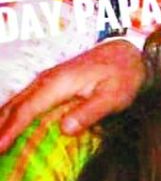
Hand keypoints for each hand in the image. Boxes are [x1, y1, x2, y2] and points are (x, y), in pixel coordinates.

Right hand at [0, 40, 144, 151]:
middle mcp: (47, 80)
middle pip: (14, 106)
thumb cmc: (123, 74)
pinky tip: (6, 126)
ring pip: (16, 102)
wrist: (127, 51)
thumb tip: (65, 130)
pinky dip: (11, 114)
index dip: (10, 130)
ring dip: (1, 121)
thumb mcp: (114, 96)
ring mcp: (46, 80)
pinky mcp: (50, 83)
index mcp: (59, 83)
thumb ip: (90, 112)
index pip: (27, 109)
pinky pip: (23, 100)